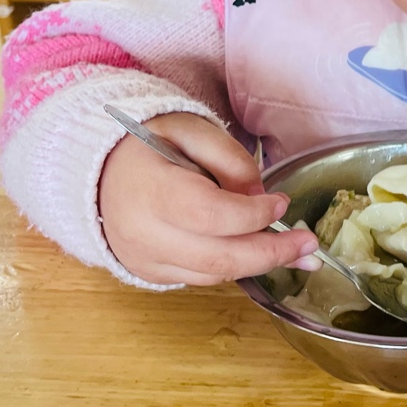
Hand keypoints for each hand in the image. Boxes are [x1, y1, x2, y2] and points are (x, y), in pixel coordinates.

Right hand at [97, 112, 318, 285]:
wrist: (97, 172)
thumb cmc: (146, 144)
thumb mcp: (189, 129)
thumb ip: (229, 158)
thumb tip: (260, 195)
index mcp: (151, 192)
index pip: (212, 215)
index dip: (254, 214)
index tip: (282, 202)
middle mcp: (144, 235)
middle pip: (219, 258)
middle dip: (272, 254)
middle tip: (310, 246)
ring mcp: (145, 261)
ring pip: (213, 274)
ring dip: (261, 266)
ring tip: (300, 255)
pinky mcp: (150, 274)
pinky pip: (200, 277)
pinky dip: (234, 267)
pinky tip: (261, 256)